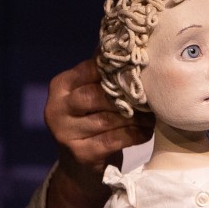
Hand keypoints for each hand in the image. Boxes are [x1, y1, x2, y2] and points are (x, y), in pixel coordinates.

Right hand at [46, 58, 153, 180]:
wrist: (78, 166)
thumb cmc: (90, 120)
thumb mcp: (88, 94)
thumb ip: (102, 73)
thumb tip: (129, 41)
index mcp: (60, 86)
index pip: (91, 69)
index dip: (118, 69)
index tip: (142, 69)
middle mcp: (56, 108)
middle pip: (97, 95)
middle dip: (127, 96)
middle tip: (151, 94)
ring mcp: (65, 133)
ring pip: (109, 119)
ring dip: (137, 116)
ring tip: (153, 114)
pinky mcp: (81, 154)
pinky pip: (115, 139)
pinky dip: (135, 134)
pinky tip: (147, 131)